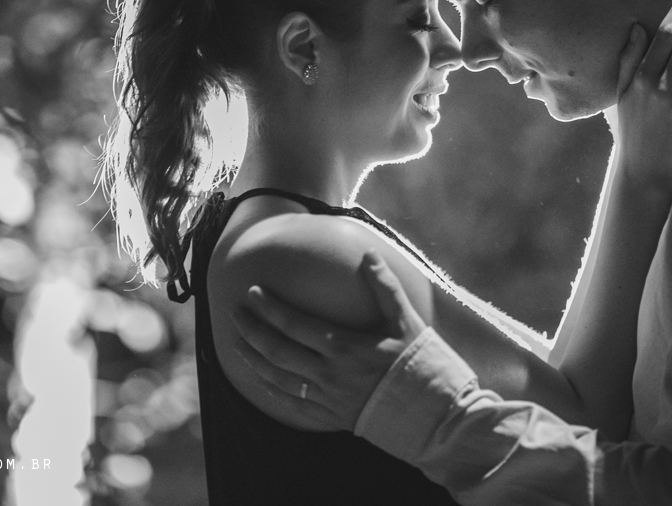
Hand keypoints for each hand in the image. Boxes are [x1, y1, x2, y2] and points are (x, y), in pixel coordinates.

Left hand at [231, 250, 427, 430]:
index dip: (270, 308)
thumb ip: (384, 287)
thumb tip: (367, 253)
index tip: (252, 291)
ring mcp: (329, 400)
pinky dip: (271, 390)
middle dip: (252, 330)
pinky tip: (259, 379)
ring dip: (254, 359)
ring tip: (237, 343)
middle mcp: (330, 375)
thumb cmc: (424, 365)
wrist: (437, 419)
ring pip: (278, 378)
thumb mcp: (406, 321)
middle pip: (278, 350)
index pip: (295, 325)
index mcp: (344, 348)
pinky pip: (292, 405)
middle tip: (234, 313)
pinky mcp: (332, 418)